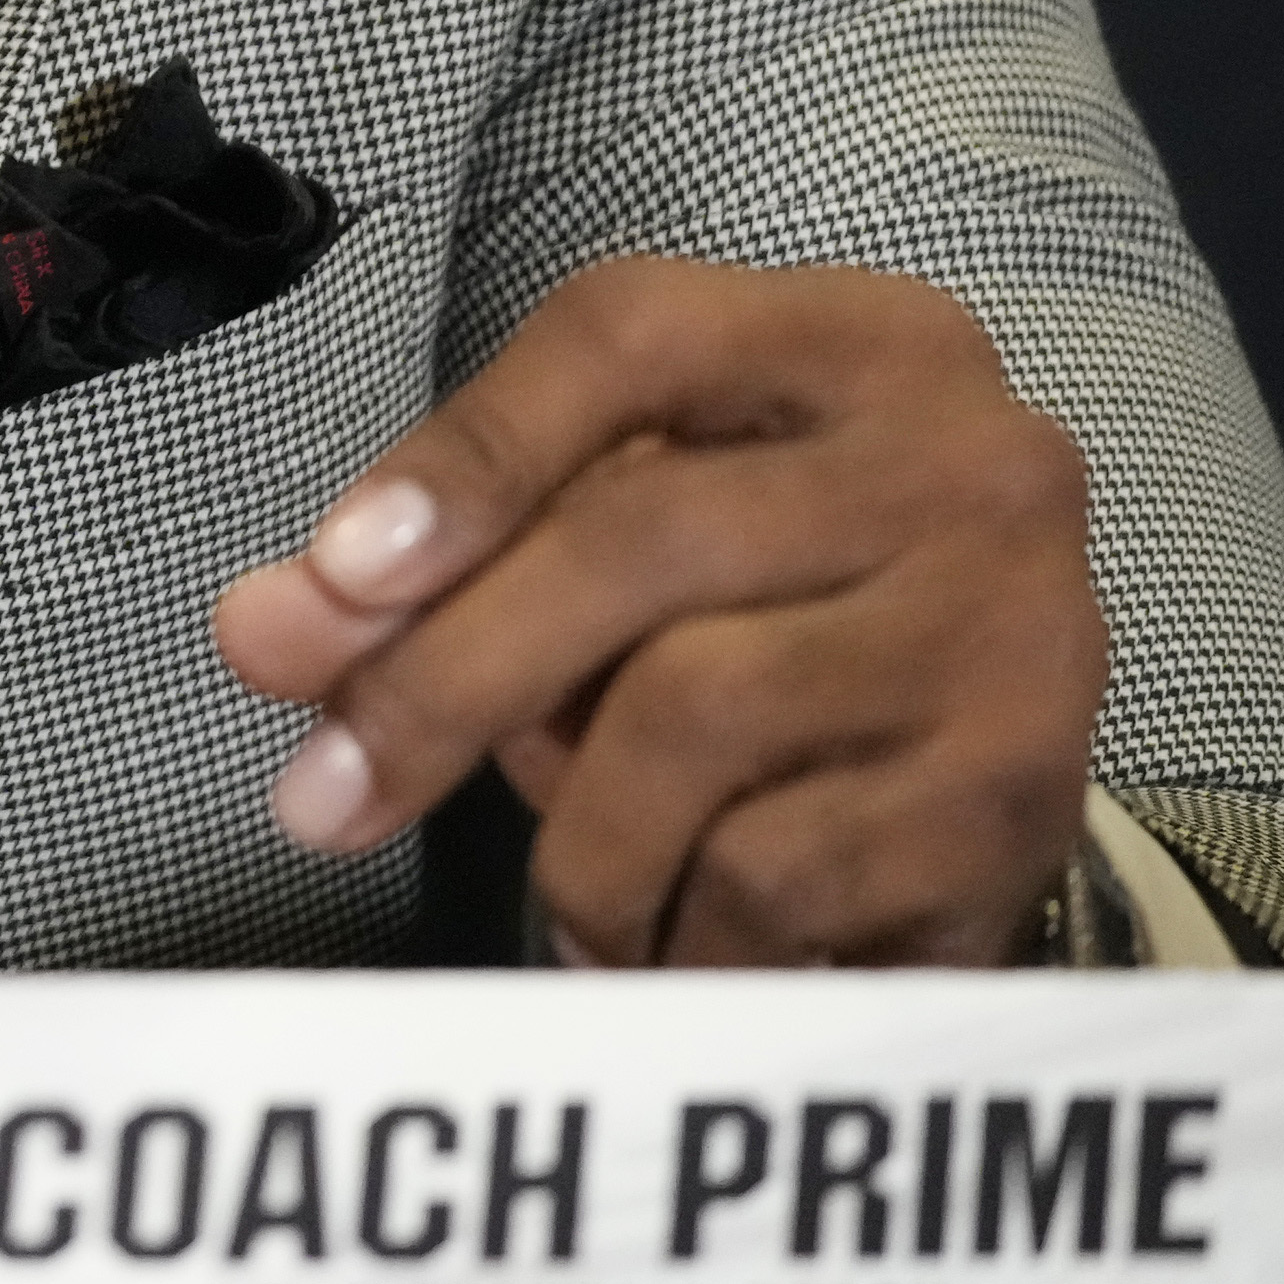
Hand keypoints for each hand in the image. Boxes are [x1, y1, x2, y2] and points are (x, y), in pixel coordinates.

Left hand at [213, 256, 1102, 963]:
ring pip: (691, 721)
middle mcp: (959, 459)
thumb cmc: (763, 596)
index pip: (621, 341)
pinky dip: (673, 932)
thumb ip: (439, 560)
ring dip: (572, 837)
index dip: (457, 460)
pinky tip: (655, 944)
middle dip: (440, 682)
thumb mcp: (619, 521)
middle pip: (635, 540)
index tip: (320, 589)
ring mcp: (1009, 629)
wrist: (997, 739)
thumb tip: (266, 634)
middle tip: (319, 798)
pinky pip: (773, 876)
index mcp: (845, 339)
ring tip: (559, 887)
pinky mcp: (1018, 800)